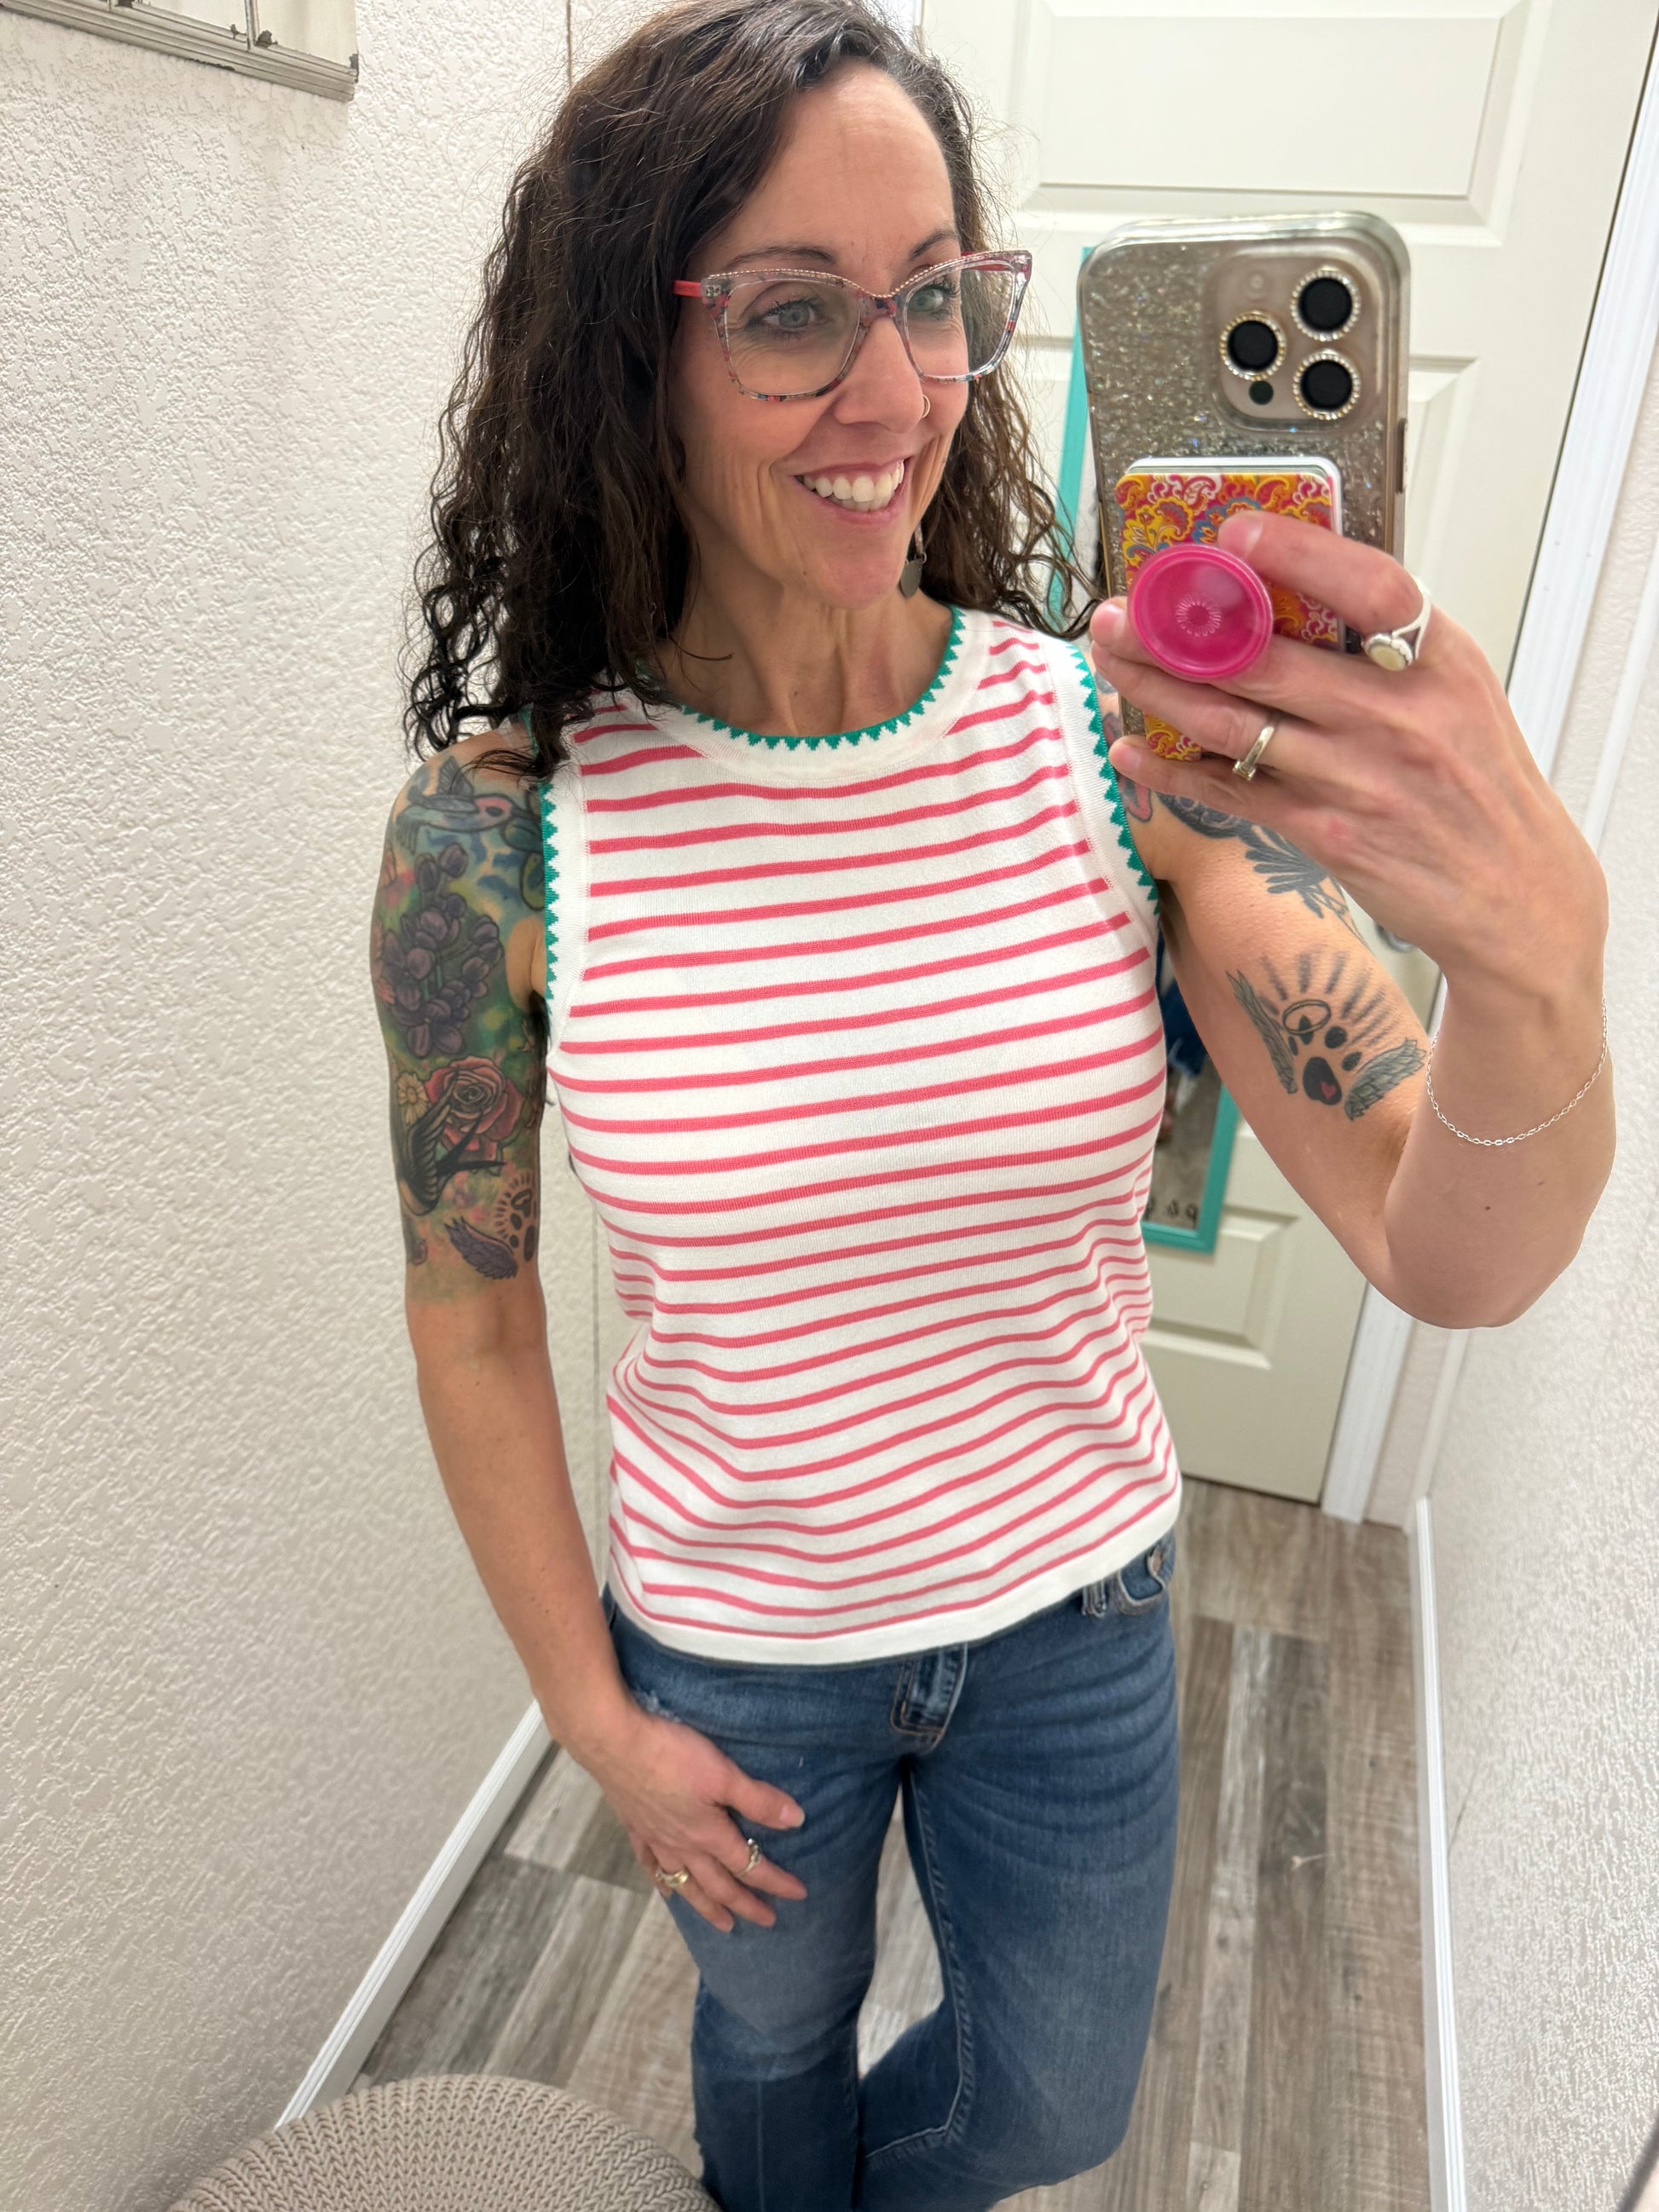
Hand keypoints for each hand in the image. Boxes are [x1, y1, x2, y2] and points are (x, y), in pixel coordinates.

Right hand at [581, 1701, 808, 1933]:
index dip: (776, 1881)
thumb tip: (797, 1822)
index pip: (749, 1865)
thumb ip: (758, 1799)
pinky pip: (651, 1866)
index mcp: (708, 1834)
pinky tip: (668, 1892)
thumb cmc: (672, 1755)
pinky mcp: (635, 1827)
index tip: (799, 1895)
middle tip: (767, 1921)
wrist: (614, 1743)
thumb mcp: (723, 1773)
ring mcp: (656, 1840)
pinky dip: (663, 1883)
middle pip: (719, 1884)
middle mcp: (683, 1846)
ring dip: (707, 1906)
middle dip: (745, 1904)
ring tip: (723, 1923)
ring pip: (686, 1883)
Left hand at [1088, 509, 1606, 992]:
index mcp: (1437, 659)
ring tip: (1111, 661)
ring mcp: (1356, 775)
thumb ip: (1385, 648)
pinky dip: (1173, 771)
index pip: (1367, 585)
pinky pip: (1233, 792)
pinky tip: (1131, 751)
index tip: (1233, 534)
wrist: (1513, 891)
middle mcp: (1397, 712)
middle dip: (1178, 632)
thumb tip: (1287, 593)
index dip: (1297, 554)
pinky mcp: (1325, 832)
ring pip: (1232, 723)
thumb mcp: (1458, 692)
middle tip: (1121, 612)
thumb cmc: (1476, 781)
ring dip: (1158, 691)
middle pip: (1266, 659)